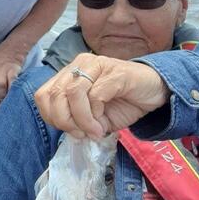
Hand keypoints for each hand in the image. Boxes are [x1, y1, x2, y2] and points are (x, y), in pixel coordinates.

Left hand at [34, 52, 169, 139]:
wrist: (155, 92)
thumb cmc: (123, 103)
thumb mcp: (94, 118)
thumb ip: (77, 121)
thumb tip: (69, 132)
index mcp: (69, 74)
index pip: (43, 95)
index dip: (51, 117)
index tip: (70, 132)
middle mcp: (79, 65)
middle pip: (54, 95)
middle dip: (64, 121)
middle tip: (81, 134)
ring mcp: (96, 65)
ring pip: (72, 93)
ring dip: (80, 120)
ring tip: (93, 131)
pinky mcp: (114, 72)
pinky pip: (95, 95)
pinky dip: (94, 116)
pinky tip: (102, 126)